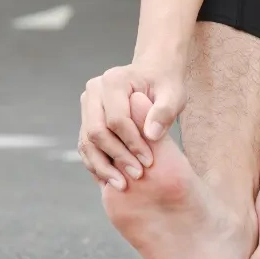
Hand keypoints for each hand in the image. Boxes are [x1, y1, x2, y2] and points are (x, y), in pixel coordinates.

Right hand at [78, 62, 185, 189]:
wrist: (153, 74)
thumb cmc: (165, 84)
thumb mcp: (174, 94)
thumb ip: (165, 111)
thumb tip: (151, 135)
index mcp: (113, 80)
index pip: (117, 119)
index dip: (132, 143)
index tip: (149, 161)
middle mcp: (94, 91)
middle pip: (96, 131)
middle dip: (117, 157)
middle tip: (137, 175)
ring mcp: (87, 105)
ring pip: (86, 141)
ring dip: (103, 166)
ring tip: (122, 185)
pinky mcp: (86, 119)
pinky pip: (85, 146)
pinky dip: (97, 164)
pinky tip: (111, 179)